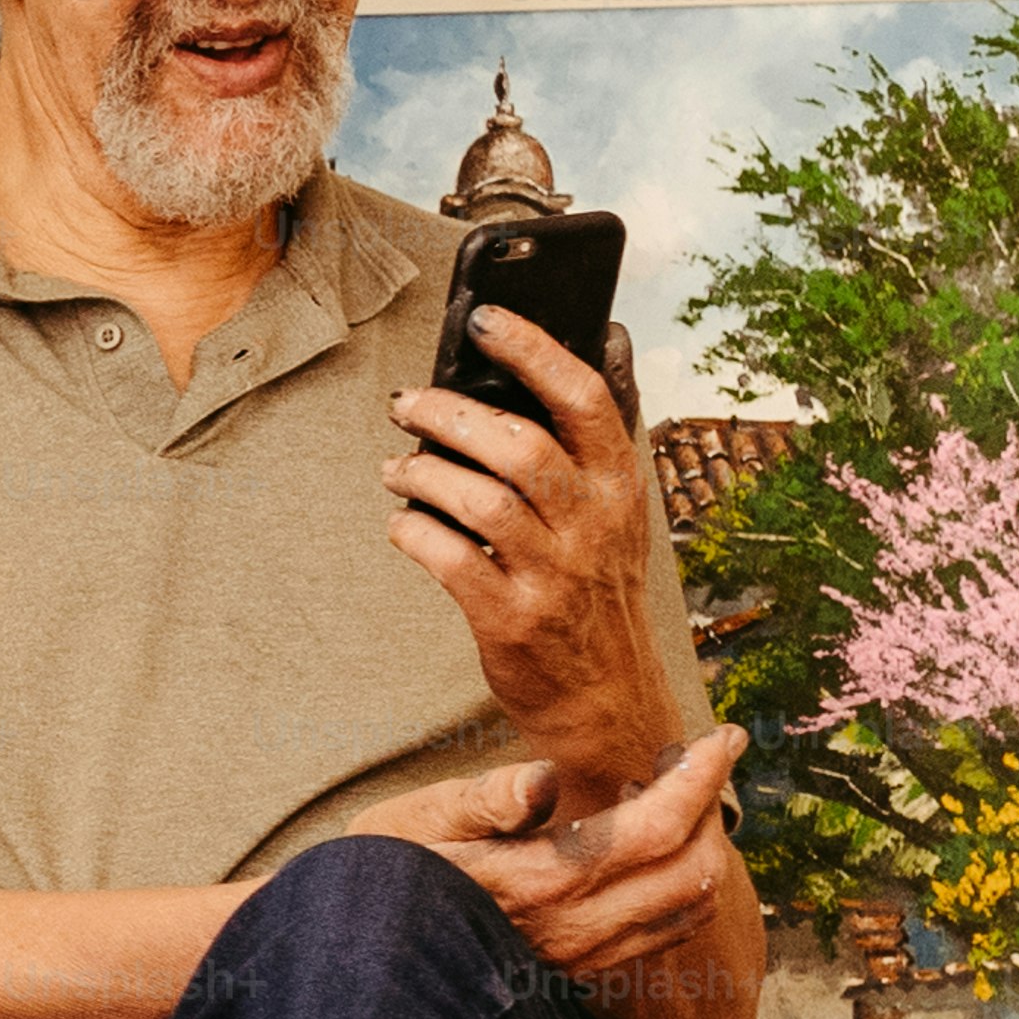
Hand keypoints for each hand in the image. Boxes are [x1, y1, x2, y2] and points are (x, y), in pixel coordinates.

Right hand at [348, 726, 750, 990]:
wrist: (360, 960)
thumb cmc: (381, 876)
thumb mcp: (412, 822)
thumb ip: (480, 799)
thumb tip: (544, 779)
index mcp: (540, 882)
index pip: (658, 828)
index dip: (703, 776)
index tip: (723, 737)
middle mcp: (576, 930)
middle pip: (694, 870)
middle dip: (710, 809)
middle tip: (688, 762)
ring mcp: (583, 959)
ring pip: (690, 907)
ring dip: (701, 849)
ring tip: (667, 802)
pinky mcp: (582, 974)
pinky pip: (664, 932)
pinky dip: (681, 884)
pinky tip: (644, 853)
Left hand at [385, 311, 676, 792]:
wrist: (608, 699)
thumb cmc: (597, 590)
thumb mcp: (619, 510)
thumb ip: (600, 434)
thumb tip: (608, 335)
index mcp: (622, 487)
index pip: (585, 399)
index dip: (533, 349)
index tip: (483, 319)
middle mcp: (595, 525)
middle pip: (518, 444)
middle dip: (449, 414)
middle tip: (406, 404)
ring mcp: (554, 575)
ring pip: (478, 499)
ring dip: (421, 474)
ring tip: (395, 469)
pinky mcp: (511, 619)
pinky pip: (448, 558)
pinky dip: (413, 532)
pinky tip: (402, 524)